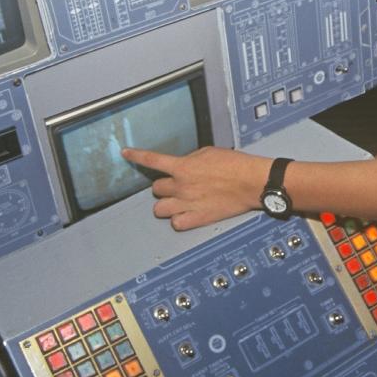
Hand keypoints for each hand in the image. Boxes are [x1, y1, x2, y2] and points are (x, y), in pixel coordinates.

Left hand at [122, 146, 268, 230]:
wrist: (251, 181)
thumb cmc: (234, 164)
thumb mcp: (208, 153)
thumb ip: (190, 160)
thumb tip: (183, 166)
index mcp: (183, 167)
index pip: (152, 160)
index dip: (136, 156)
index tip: (125, 153)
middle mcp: (181, 186)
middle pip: (156, 189)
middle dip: (164, 187)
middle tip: (177, 186)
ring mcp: (187, 204)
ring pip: (159, 209)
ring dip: (167, 205)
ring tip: (179, 202)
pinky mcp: (197, 218)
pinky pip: (175, 223)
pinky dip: (178, 220)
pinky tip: (186, 214)